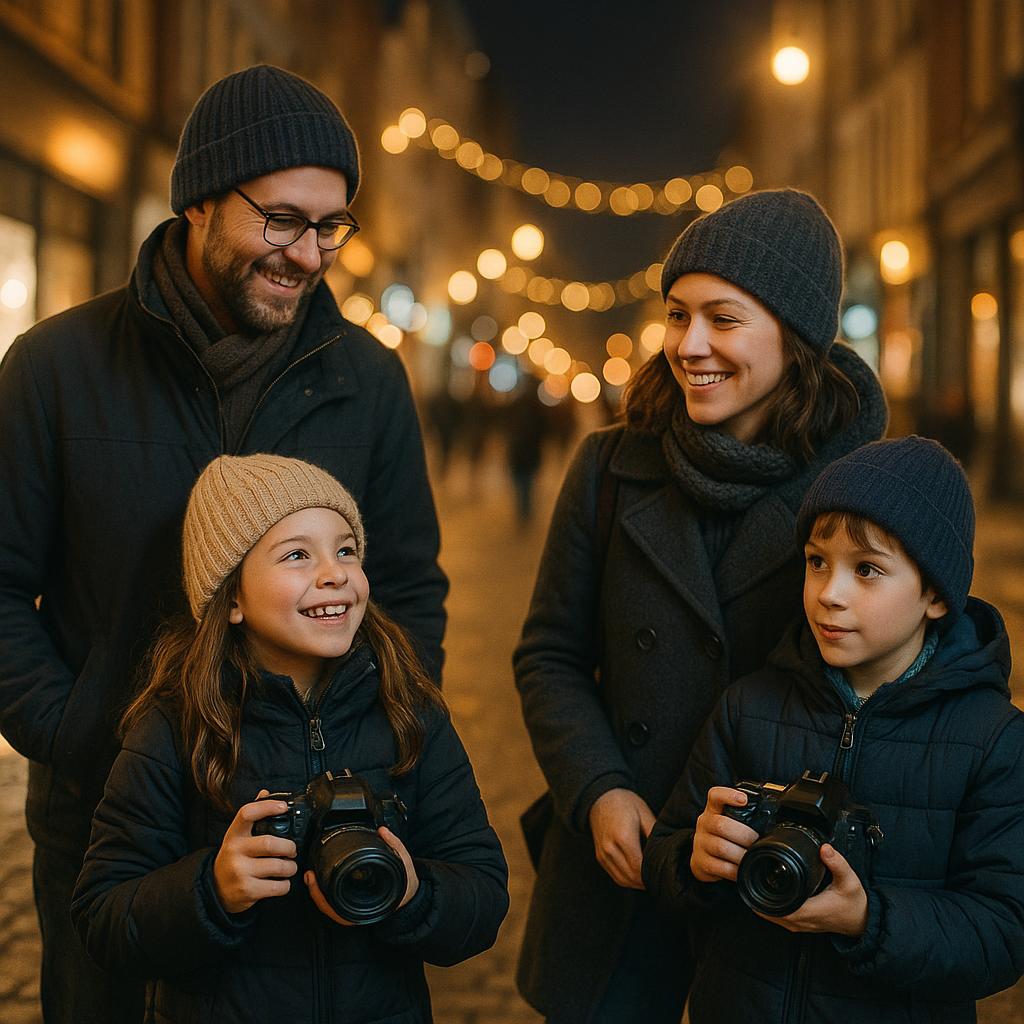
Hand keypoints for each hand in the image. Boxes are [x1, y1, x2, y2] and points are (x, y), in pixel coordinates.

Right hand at [213, 789, 297, 913]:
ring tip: (289, 866)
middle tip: (292, 850)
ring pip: (278, 866)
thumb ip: (253, 817)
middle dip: (289, 847)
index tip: (284, 807)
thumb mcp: (238, 837)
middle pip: (270, 843)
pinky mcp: (247, 891)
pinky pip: (277, 886)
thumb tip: (265, 792)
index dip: (267, 806)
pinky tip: (282, 882)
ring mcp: (240, 872)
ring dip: (291, 867)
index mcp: (234, 835)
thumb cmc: (234, 859)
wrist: (215, 890)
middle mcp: (235, 851)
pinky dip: (286, 885)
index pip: (247, 813)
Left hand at [305, 826, 419, 925]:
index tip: (312, 878)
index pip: (335, 907)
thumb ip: (395, 846)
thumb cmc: (407, 886)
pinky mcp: (354, 905)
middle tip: (308, 874)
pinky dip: (325, 894)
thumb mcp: (404, 864)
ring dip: (318, 894)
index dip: (319, 894)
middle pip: (328, 907)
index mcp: (366, 907)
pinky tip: (322, 880)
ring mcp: (354, 910)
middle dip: (315, 892)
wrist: (412, 898)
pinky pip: (335, 903)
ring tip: (311, 876)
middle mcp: (357, 912)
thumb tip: (383, 831)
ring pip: (330, 907)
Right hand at [588, 788, 655, 889]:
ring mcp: (603, 854)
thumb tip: (667, 851)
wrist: (600, 798)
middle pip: (632, 877)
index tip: (664, 872)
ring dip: (637, 883)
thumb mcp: (644, 813)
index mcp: (623, 838)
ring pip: (623, 880)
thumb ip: (655, 835)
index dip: (652, 874)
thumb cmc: (625, 803)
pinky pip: (615, 876)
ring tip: (651, 878)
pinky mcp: (600, 857)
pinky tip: (638, 875)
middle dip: (647, 880)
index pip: (640, 868)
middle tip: (660, 877)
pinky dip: (628, 880)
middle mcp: (610, 849)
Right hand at [691, 786, 756, 882]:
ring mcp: (701, 842)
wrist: (703, 858)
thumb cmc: (723, 837)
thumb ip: (745, 818)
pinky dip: (735, 870)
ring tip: (751, 857)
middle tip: (756, 842)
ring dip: (741, 854)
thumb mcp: (730, 822)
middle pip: (720, 825)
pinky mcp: (701, 861)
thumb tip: (774, 822)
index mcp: (713, 810)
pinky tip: (742, 869)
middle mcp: (704, 823)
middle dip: (744, 835)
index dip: (728, 795)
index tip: (744, 800)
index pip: (715, 796)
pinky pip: (720, 867)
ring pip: (721, 847)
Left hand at [757, 844, 867, 936]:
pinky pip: (781, 919)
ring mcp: (802, 925)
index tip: (755, 882)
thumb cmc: (856, 903)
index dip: (764, 897)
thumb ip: (837, 863)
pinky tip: (767, 897)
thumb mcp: (849, 880)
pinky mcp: (803, 924)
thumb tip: (824, 848)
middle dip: (759, 897)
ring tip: (754, 886)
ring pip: (774, 918)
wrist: (863, 921)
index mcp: (811, 910)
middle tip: (749, 879)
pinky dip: (772, 909)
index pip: (781, 908)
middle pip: (772, 914)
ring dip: (763, 904)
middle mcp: (804, 921)